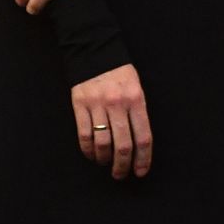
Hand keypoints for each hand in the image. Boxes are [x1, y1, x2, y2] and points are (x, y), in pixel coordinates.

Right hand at [72, 64, 152, 179]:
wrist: (94, 49)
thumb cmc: (119, 72)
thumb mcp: (136, 87)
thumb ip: (138, 112)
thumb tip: (139, 144)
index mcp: (136, 99)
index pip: (143, 137)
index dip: (143, 159)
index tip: (140, 172)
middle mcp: (117, 103)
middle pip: (123, 145)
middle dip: (123, 165)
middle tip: (121, 174)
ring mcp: (97, 104)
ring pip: (102, 143)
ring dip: (105, 159)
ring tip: (106, 164)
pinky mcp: (79, 105)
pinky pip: (84, 135)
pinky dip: (88, 150)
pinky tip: (92, 155)